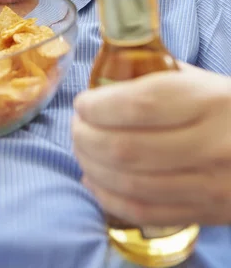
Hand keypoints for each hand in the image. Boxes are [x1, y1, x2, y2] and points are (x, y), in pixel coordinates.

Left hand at [72, 63, 230, 225]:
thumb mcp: (210, 82)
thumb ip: (163, 76)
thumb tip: (112, 74)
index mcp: (210, 102)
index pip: (140, 105)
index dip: (100, 105)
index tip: (83, 102)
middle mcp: (210, 146)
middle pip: (126, 148)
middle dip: (86, 136)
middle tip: (77, 125)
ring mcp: (208, 186)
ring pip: (130, 183)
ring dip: (91, 166)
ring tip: (81, 149)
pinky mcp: (206, 214)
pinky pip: (145, 211)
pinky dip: (109, 196)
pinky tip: (94, 179)